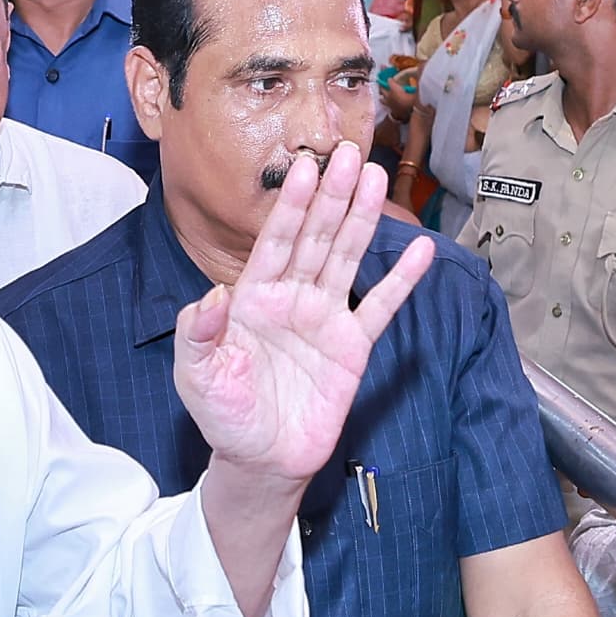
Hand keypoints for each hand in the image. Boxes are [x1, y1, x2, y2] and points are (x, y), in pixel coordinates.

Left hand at [171, 142, 432, 488]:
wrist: (261, 462)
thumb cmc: (225, 415)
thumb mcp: (195, 376)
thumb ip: (198, 334)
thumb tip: (211, 295)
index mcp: (253, 298)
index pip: (275, 242)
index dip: (291, 206)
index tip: (305, 168)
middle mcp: (291, 298)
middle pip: (316, 238)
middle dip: (332, 196)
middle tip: (350, 154)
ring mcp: (324, 318)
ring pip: (346, 259)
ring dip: (362, 220)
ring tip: (377, 180)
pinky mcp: (352, 347)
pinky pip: (379, 308)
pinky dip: (400, 281)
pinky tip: (420, 252)